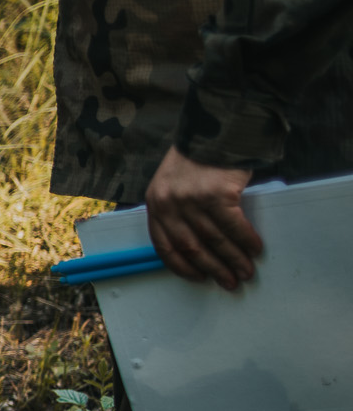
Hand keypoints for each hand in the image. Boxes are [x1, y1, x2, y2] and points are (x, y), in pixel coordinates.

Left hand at [144, 146, 259, 289]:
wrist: (215, 129)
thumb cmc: (196, 159)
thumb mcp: (172, 184)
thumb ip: (177, 210)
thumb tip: (197, 245)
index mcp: (155, 204)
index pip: (164, 245)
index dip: (182, 266)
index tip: (199, 278)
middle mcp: (169, 204)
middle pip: (192, 247)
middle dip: (213, 268)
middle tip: (229, 282)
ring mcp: (192, 200)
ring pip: (215, 240)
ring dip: (234, 259)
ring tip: (246, 271)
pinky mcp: (217, 194)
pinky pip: (234, 226)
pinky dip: (247, 241)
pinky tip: (256, 249)